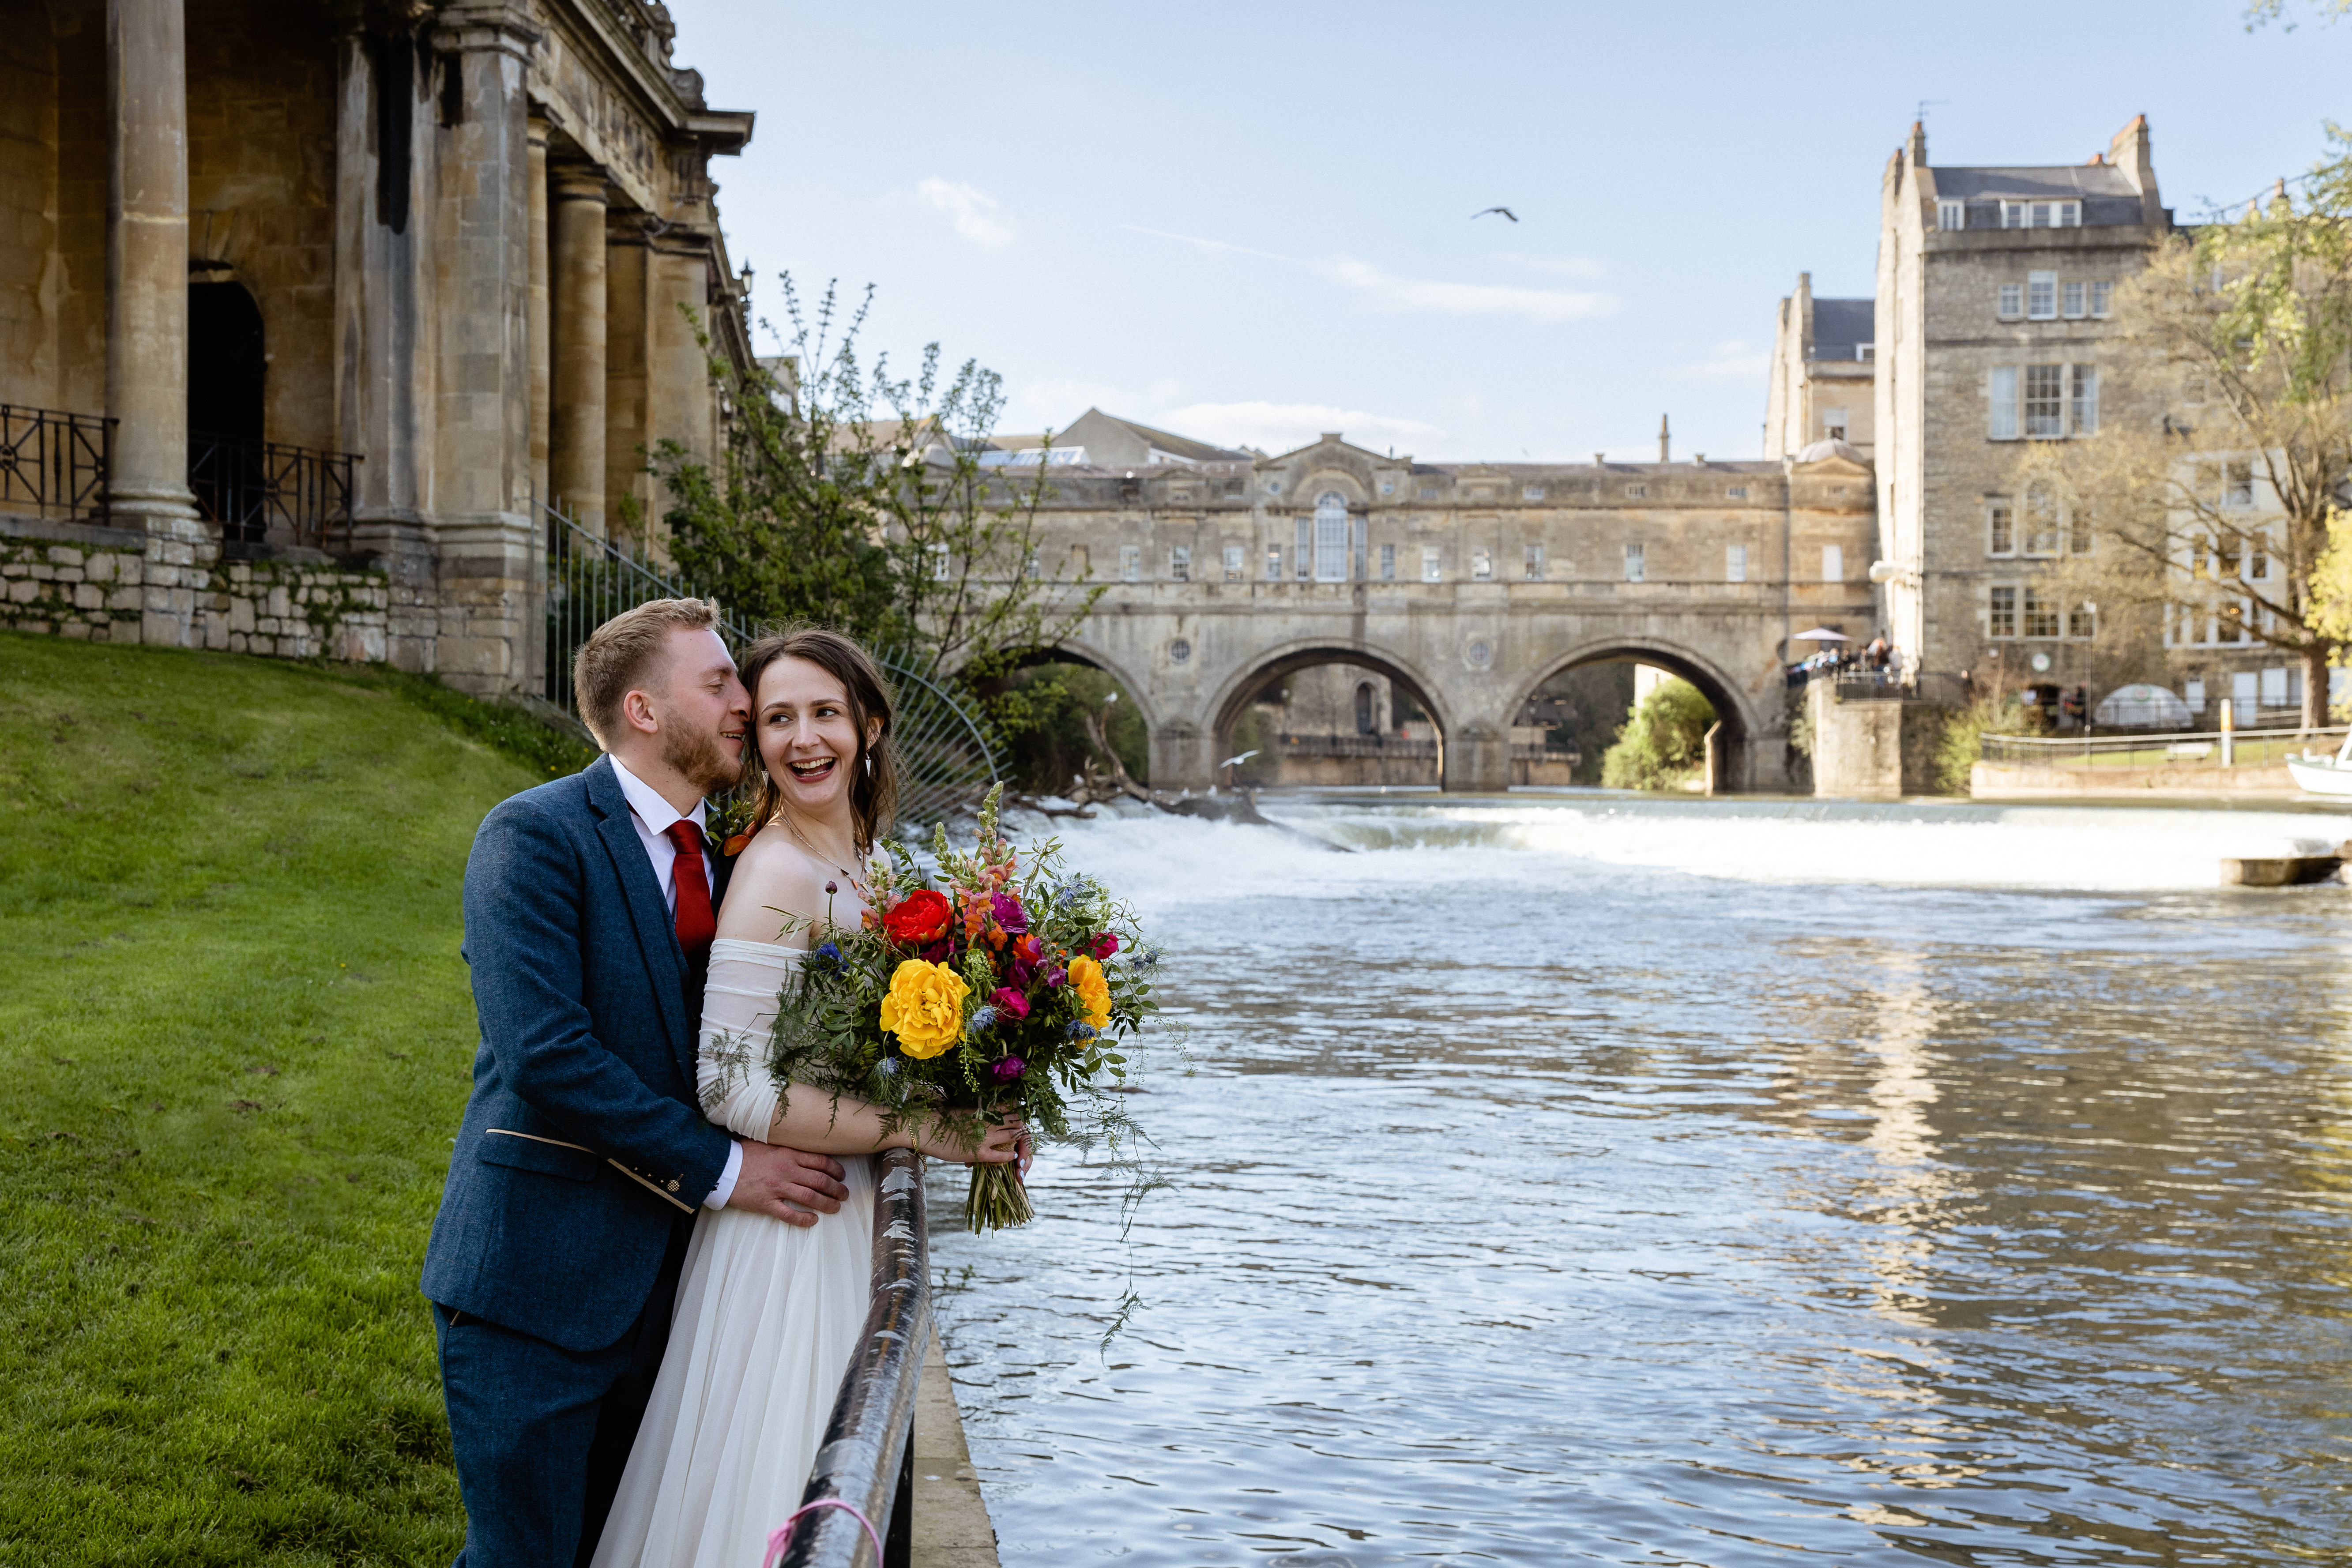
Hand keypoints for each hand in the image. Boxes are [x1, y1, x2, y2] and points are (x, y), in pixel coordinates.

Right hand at [726, 1141, 847, 1226]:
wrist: (721, 1167)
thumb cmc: (743, 1153)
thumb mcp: (767, 1142)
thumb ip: (786, 1145)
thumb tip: (802, 1143)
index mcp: (788, 1154)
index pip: (821, 1161)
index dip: (836, 1170)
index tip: (842, 1175)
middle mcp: (786, 1170)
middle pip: (820, 1181)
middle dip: (837, 1189)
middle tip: (844, 1195)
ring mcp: (777, 1188)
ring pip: (810, 1198)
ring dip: (827, 1204)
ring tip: (836, 1208)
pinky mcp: (766, 1203)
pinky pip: (789, 1214)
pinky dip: (803, 1219)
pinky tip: (813, 1221)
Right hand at [920, 1113, 1024, 1166]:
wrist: (926, 1130)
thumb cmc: (941, 1118)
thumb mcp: (964, 1110)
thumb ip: (979, 1112)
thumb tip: (987, 1111)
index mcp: (983, 1108)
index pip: (1009, 1105)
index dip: (1017, 1109)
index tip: (1019, 1111)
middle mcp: (987, 1121)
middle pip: (1015, 1120)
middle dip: (1020, 1123)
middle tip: (1022, 1127)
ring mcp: (985, 1137)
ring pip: (1012, 1135)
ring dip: (1017, 1137)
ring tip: (1019, 1138)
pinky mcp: (979, 1153)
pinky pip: (1001, 1155)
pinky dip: (1009, 1155)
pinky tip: (1012, 1155)